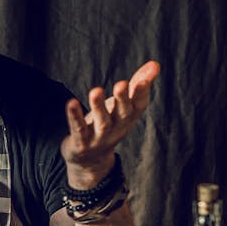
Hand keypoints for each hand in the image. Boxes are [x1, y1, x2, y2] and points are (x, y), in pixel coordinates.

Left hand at [61, 60, 159, 188]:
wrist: (90, 161)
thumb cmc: (109, 125)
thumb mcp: (123, 106)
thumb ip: (137, 85)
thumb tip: (155, 64)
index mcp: (128, 118)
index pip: (139, 106)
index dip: (141, 93)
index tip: (142, 80)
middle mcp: (117, 128)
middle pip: (122, 114)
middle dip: (122, 99)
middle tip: (121, 84)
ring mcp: (99, 138)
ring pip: (102, 122)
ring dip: (99, 107)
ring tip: (95, 91)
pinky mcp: (81, 143)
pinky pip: (78, 129)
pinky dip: (75, 117)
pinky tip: (71, 103)